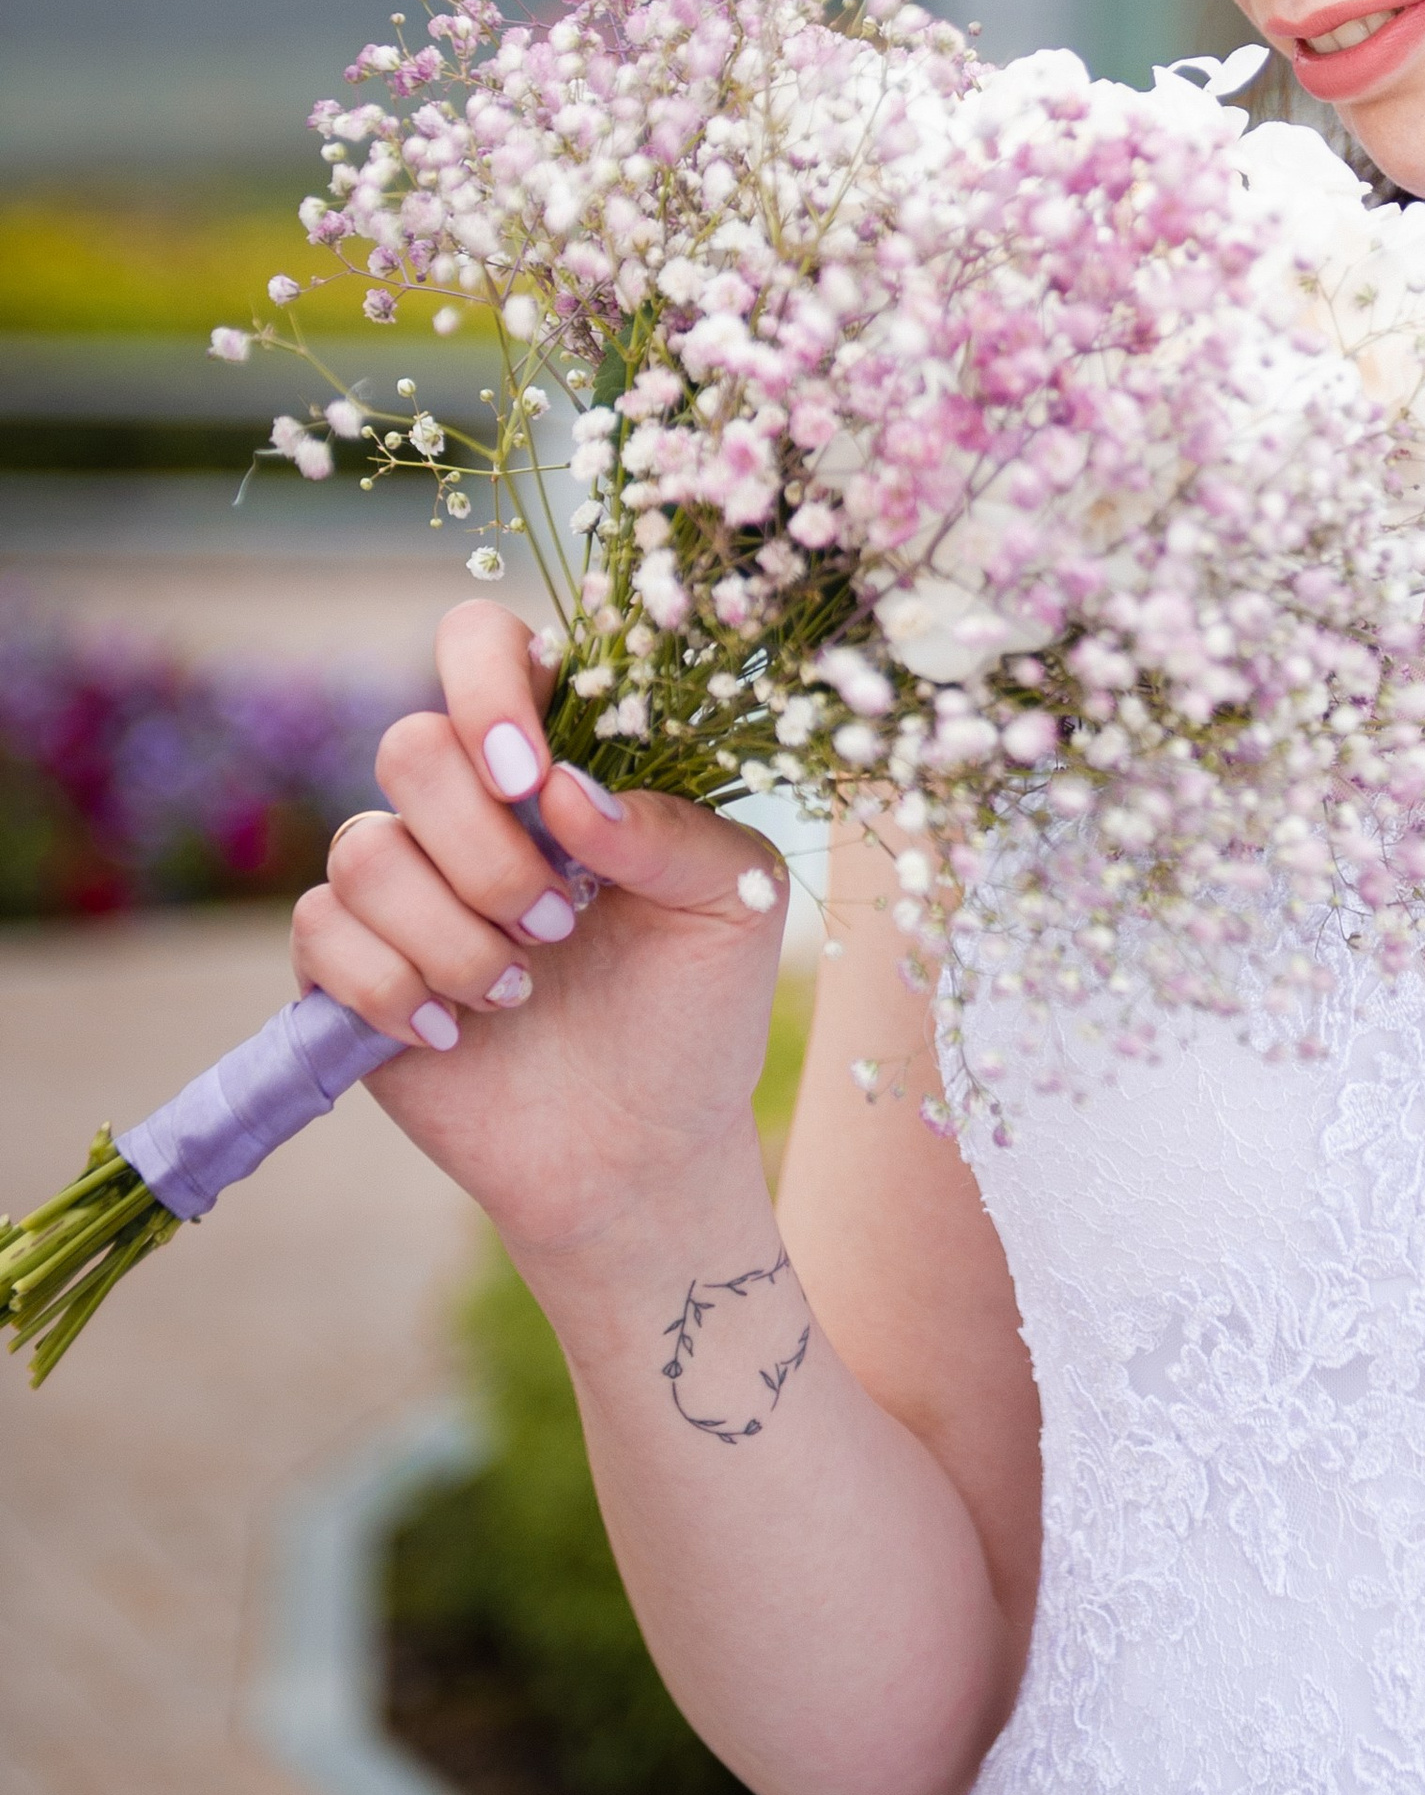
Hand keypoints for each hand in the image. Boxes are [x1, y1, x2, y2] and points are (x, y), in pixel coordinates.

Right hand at [290, 601, 789, 1267]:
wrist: (643, 1151)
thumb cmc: (696, 1009)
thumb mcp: (734, 904)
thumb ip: (671, 828)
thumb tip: (560, 789)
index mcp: (557, 760)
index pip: (483, 642)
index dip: (487, 684)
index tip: (532, 774)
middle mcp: (468, 806)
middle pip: (410, 746)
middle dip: (485, 851)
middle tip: (559, 924)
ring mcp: (401, 883)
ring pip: (363, 849)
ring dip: (451, 935)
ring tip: (519, 992)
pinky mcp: (345, 967)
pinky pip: (321, 931)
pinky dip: (393, 987)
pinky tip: (455, 1033)